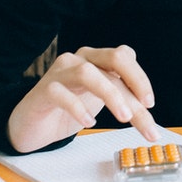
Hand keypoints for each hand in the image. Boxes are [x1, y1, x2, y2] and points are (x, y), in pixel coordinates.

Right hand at [7, 45, 159, 152]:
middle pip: (114, 59)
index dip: (140, 78)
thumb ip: (123, 98)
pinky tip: (89, 123)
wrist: (31, 126)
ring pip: (89, 73)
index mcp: (96, 59)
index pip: (124, 56)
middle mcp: (79, 59)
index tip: (150, 104)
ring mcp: (60, 72)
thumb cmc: (68, 110)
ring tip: (123, 118)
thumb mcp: (100, 102)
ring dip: (111, 95)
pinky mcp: (43, 90)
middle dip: (135, 84)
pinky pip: (61, 93)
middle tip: (145, 110)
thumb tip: (149, 109)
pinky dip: (78, 108)